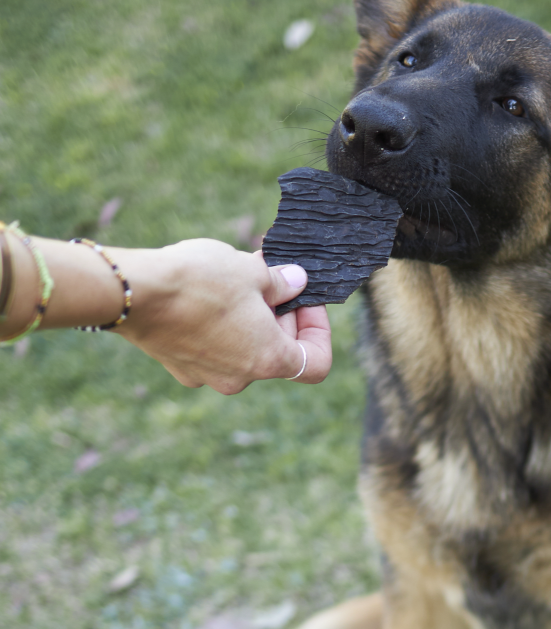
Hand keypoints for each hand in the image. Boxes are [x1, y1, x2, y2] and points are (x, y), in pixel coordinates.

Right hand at [113, 239, 331, 393]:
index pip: (315, 363)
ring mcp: (205, 375)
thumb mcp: (254, 272)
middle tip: (272, 273)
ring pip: (244, 344)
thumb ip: (283, 283)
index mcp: (266, 360)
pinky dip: (222, 321)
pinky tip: (209, 287)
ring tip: (240, 273)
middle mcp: (238, 378)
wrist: (131, 290)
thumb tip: (298, 283)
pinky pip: (214, 345)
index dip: (319, 330)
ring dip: (251, 312)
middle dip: (281, 310)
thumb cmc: (201, 280)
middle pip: (278, 350)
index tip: (304, 298)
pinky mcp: (179, 365)